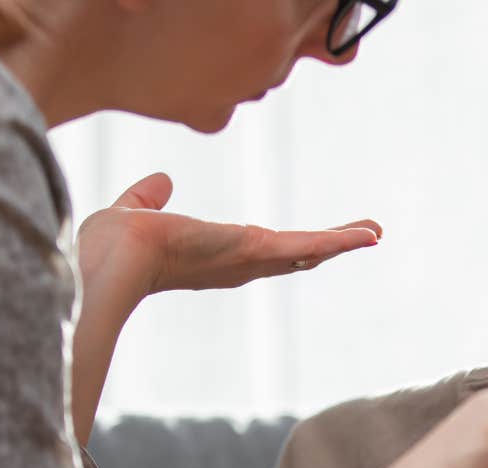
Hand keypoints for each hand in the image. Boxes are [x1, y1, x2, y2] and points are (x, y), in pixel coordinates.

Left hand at [67, 172, 380, 438]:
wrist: (114, 257)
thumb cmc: (113, 243)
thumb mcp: (138, 211)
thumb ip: (149, 197)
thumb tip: (161, 182)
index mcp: (213, 258)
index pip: (259, 254)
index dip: (287, 250)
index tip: (309, 246)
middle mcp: (237, 266)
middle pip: (293, 258)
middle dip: (326, 249)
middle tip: (358, 240)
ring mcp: (251, 260)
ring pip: (307, 253)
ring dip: (342, 242)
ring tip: (374, 234)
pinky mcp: (258, 249)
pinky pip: (308, 246)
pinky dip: (340, 241)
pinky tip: (367, 235)